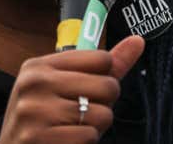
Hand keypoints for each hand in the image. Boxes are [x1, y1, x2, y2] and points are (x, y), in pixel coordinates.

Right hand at [0, 35, 144, 143]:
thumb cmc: (42, 120)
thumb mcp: (62, 87)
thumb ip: (101, 67)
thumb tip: (138, 40)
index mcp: (39, 65)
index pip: (100, 58)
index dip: (104, 77)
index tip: (88, 89)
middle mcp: (35, 82)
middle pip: (107, 85)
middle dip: (104, 105)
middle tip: (83, 113)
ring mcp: (35, 110)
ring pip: (103, 114)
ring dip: (95, 127)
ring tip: (72, 128)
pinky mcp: (39, 137)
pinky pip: (89, 137)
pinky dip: (84, 143)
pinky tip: (66, 141)